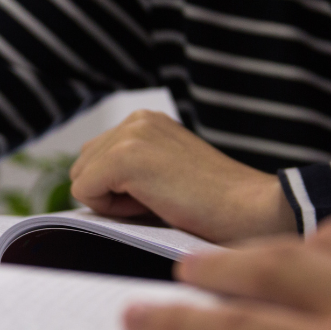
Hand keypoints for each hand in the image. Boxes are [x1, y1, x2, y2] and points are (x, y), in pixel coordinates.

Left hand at [69, 110, 295, 242]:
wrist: (250, 209)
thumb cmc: (214, 205)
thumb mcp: (166, 174)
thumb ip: (131, 171)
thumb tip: (88, 188)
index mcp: (147, 121)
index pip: (95, 158)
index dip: (118, 189)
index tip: (160, 193)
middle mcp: (137, 119)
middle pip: (81, 167)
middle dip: (111, 193)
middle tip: (160, 199)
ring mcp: (131, 134)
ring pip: (81, 179)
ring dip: (112, 202)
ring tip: (159, 200)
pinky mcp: (124, 156)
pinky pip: (84, 191)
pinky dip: (111, 210)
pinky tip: (152, 204)